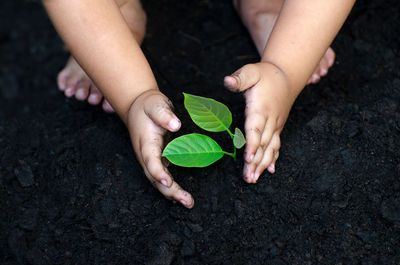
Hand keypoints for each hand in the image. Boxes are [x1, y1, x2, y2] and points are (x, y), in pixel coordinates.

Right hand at [127, 89, 193, 207]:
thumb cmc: (148, 106)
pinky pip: (163, 179)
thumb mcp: (155, 104)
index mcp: (146, 143)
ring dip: (172, 194)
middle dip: (170, 191)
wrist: (138, 108)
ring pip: (159, 182)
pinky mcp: (157, 161)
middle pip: (155, 177)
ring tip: (188, 203)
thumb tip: (176, 125)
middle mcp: (146, 155)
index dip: (158, 172)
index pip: (151, 160)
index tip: (168, 181)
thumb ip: (164, 114)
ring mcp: (151, 160)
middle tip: (187, 201)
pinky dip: (171, 190)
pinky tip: (182, 198)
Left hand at [224, 62, 293, 182]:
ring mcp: (276, 126)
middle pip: (262, 144)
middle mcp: (270, 120)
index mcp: (261, 108)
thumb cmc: (265, 74)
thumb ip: (240, 78)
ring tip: (254, 179)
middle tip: (248, 179)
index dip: (252, 144)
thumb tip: (227, 81)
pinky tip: (269, 171)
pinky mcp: (278, 128)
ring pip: (270, 149)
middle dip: (255, 163)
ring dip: (262, 165)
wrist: (287, 75)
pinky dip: (273, 159)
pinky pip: (276, 145)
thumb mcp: (251, 71)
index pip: (256, 129)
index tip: (248, 158)